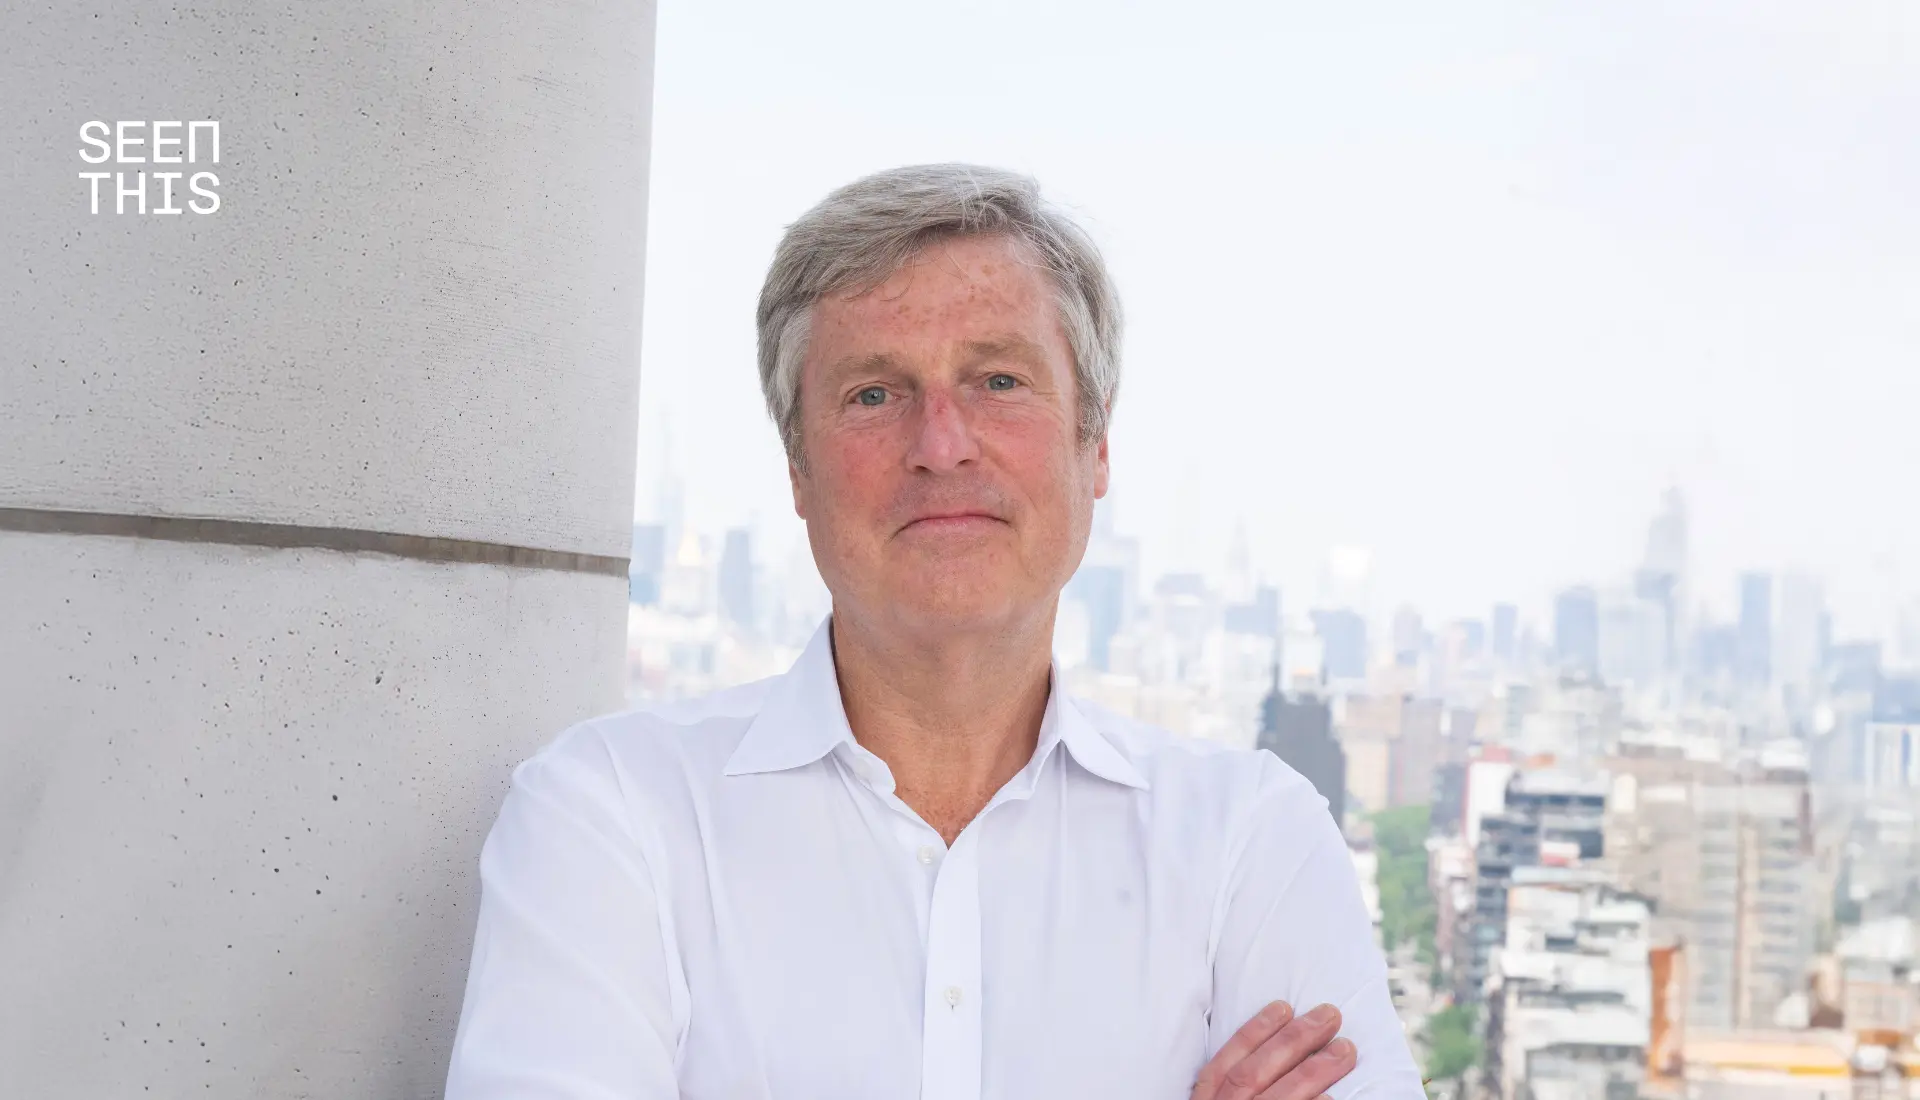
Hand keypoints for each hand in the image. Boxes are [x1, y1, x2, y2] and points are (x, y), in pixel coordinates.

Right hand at [1189, 1000, 1356, 1099]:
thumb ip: (1232, 1087)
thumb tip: (1269, 1052)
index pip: (1225, 1065)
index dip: (1254, 1032)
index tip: (1283, 1006)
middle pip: (1255, 1074)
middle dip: (1293, 1042)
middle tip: (1329, 1016)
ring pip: (1280, 1099)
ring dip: (1315, 1072)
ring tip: (1346, 1050)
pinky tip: (1334, 1097)